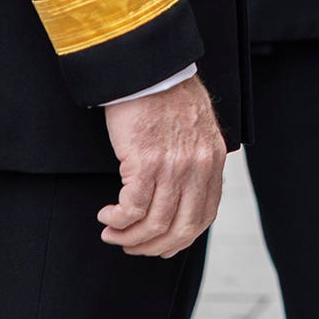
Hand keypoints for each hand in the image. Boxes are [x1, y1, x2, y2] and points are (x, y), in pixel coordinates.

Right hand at [99, 77, 224, 256]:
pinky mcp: (145, 161)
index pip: (204, 216)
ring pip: (153, 223)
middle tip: (130, 246)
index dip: (180, 239)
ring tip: (112, 232)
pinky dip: (117, 219)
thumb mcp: (196, 131)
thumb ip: (196, 162)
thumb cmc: (167, 98)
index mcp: (213, 161)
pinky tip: (106, 215)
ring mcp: (173, 166)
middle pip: (180, 228)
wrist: (150, 71)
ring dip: (128, 236)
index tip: (160, 247)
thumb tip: (182, 196)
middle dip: (153, 246)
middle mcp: (198, 167)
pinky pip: (131, 208)